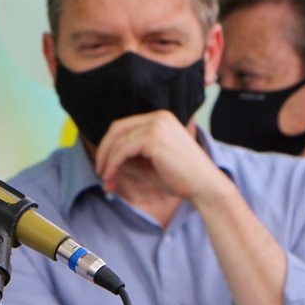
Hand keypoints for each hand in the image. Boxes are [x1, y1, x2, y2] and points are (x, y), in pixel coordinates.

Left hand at [93, 110, 227, 202]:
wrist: (204, 186)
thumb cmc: (182, 178)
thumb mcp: (150, 165)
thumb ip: (131, 158)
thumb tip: (108, 159)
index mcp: (160, 119)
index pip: (125, 126)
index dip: (110, 145)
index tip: (105, 166)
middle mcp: (158, 118)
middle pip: (117, 129)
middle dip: (104, 151)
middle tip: (100, 172)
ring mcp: (156, 126)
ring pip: (117, 141)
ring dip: (107, 163)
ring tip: (106, 182)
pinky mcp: (153, 138)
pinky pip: (122, 151)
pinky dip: (112, 165)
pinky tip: (110, 178)